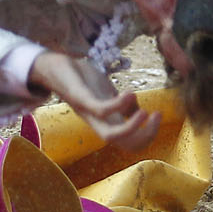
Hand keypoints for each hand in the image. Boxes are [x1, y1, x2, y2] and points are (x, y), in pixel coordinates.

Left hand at [28, 50, 162, 152]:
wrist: (53, 66)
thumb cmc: (82, 79)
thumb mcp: (107, 92)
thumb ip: (121, 104)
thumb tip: (138, 111)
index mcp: (106, 121)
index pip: (129, 143)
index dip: (148, 135)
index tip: (159, 115)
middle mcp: (98, 122)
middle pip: (123, 145)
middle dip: (145, 136)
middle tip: (156, 115)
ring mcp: (88, 112)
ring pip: (109, 136)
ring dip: (132, 128)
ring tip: (146, 112)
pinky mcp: (80, 97)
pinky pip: (99, 110)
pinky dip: (118, 106)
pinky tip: (130, 94)